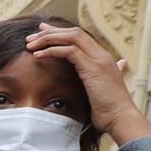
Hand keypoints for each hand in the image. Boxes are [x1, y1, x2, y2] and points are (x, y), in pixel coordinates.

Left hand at [25, 24, 150, 143]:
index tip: (41, 33)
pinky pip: (69, 51)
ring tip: (30, 45)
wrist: (120, 118)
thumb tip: (100, 73)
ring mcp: (98, 60)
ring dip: (48, 39)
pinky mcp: (92, 68)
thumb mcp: (98, 89)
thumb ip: (95, 78)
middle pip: (74, 32)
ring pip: (71, 37)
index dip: (59, 33)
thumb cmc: (107, 109)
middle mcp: (101, 55)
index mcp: (102, 58)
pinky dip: (52, 51)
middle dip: (50, 32)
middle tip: (31, 37)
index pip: (79, 37)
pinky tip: (38, 55)